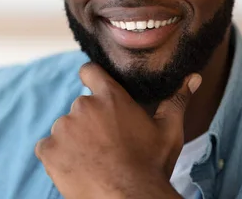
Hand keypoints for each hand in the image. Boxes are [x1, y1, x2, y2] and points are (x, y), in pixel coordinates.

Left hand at [35, 62, 201, 198]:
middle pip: (80, 108)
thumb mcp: (169, 131)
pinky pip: (48, 148)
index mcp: (110, 96)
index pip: (89, 72)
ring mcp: (63, 128)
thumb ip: (177, 99)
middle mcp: (83, 106)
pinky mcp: (49, 150)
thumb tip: (194, 77)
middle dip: (89, 123)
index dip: (91, 79)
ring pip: (64, 129)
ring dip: (74, 141)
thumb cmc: (151, 166)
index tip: (96, 93)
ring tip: (95, 161)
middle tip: (106, 145)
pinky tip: (78, 169)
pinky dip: (58, 157)